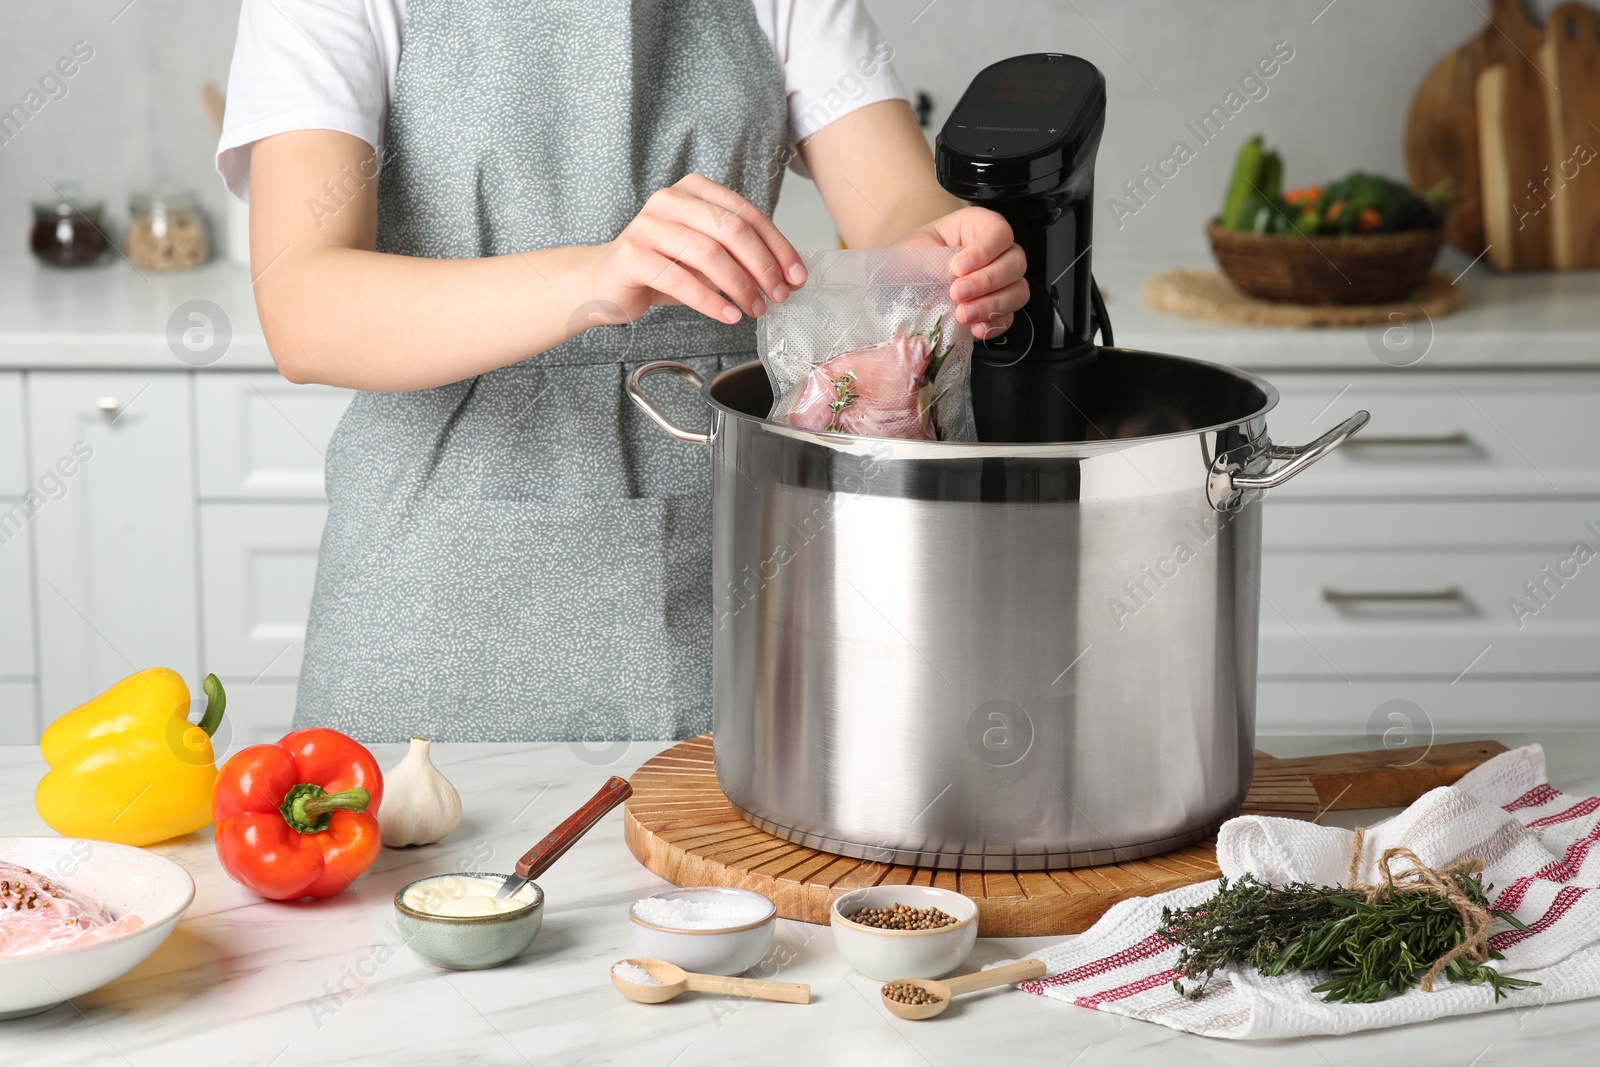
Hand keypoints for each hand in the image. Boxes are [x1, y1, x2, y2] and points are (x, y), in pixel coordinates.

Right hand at [588, 173, 805, 325]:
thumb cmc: (662, 267)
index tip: (796, 276)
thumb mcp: (707, 255)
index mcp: (695, 190)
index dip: (778, 246)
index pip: (748, 214)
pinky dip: (711, 302)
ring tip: (755, 309)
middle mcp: (670, 199)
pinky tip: (729, 316)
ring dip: (740, 287)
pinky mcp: (632, 254)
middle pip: (731, 230)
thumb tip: (787, 276)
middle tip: (779, 295)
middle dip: (763, 266)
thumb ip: (741, 256)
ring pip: (709, 253)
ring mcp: (648, 224)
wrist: (606, 281)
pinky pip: (680, 280)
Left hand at [896, 206, 1026, 339]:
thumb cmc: (908, 260)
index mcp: (976, 227)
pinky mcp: (995, 310)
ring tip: (963, 314)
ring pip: (1018, 291)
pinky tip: (974, 328)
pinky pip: (1008, 318)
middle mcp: (994, 253)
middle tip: (957, 293)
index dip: (985, 250)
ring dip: (993, 305)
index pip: (999, 232)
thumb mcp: (917, 251)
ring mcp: (999, 283)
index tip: (959, 267)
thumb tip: (956, 276)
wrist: (897, 289)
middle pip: (1015, 262)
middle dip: (987, 281)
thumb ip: (939, 260)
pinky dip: (994, 325)